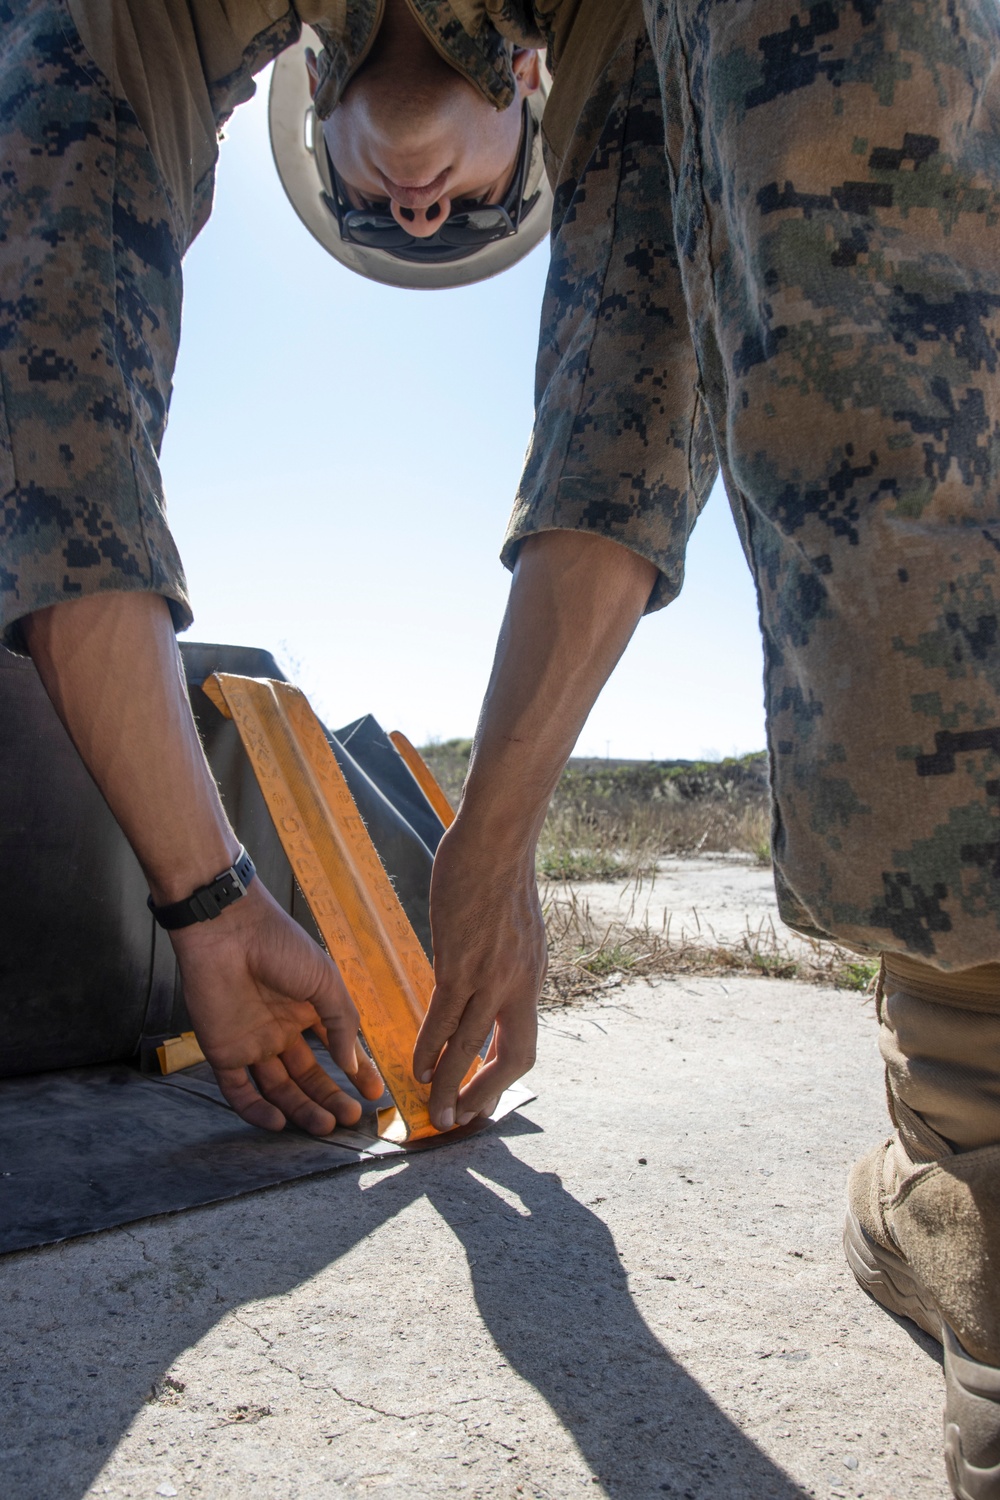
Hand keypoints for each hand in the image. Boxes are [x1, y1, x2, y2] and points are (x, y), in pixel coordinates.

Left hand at [170, 880, 383, 1133]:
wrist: (227, 931)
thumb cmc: (280, 945)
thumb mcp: (325, 981)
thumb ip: (341, 1024)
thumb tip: (351, 1064)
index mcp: (307, 1010)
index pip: (336, 1049)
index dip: (356, 1072)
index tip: (374, 1094)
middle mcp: (281, 1030)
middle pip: (307, 1076)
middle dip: (329, 1098)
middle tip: (350, 1118)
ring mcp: (252, 1042)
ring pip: (278, 1089)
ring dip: (300, 1109)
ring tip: (324, 1126)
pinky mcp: (223, 1051)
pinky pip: (238, 1090)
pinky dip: (256, 1110)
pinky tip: (279, 1122)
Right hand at [413, 816, 545, 1130]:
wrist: (497, 839)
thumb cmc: (500, 874)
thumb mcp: (516, 931)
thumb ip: (505, 963)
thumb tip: (487, 981)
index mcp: (532, 978)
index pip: (524, 1045)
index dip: (503, 1079)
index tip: (482, 1098)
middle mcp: (518, 985)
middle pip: (511, 1059)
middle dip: (485, 1096)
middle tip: (460, 1118)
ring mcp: (490, 976)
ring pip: (470, 1048)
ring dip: (451, 1084)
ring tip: (435, 1108)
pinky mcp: (459, 964)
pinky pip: (444, 1019)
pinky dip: (430, 1049)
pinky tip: (417, 1066)